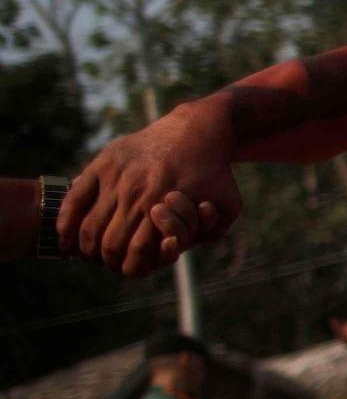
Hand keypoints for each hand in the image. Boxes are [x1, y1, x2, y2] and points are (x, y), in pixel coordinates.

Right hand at [60, 102, 242, 276]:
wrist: (197, 130)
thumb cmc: (214, 173)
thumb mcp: (229, 205)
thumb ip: (212, 234)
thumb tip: (175, 247)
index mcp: (165, 209)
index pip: (138, 254)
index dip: (133, 268)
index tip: (133, 267)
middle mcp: (137, 195)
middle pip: (111, 245)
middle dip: (109, 261)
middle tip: (110, 263)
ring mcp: (117, 178)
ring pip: (90, 227)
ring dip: (87, 248)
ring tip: (90, 254)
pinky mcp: (103, 163)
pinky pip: (75, 197)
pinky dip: (65, 222)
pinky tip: (65, 239)